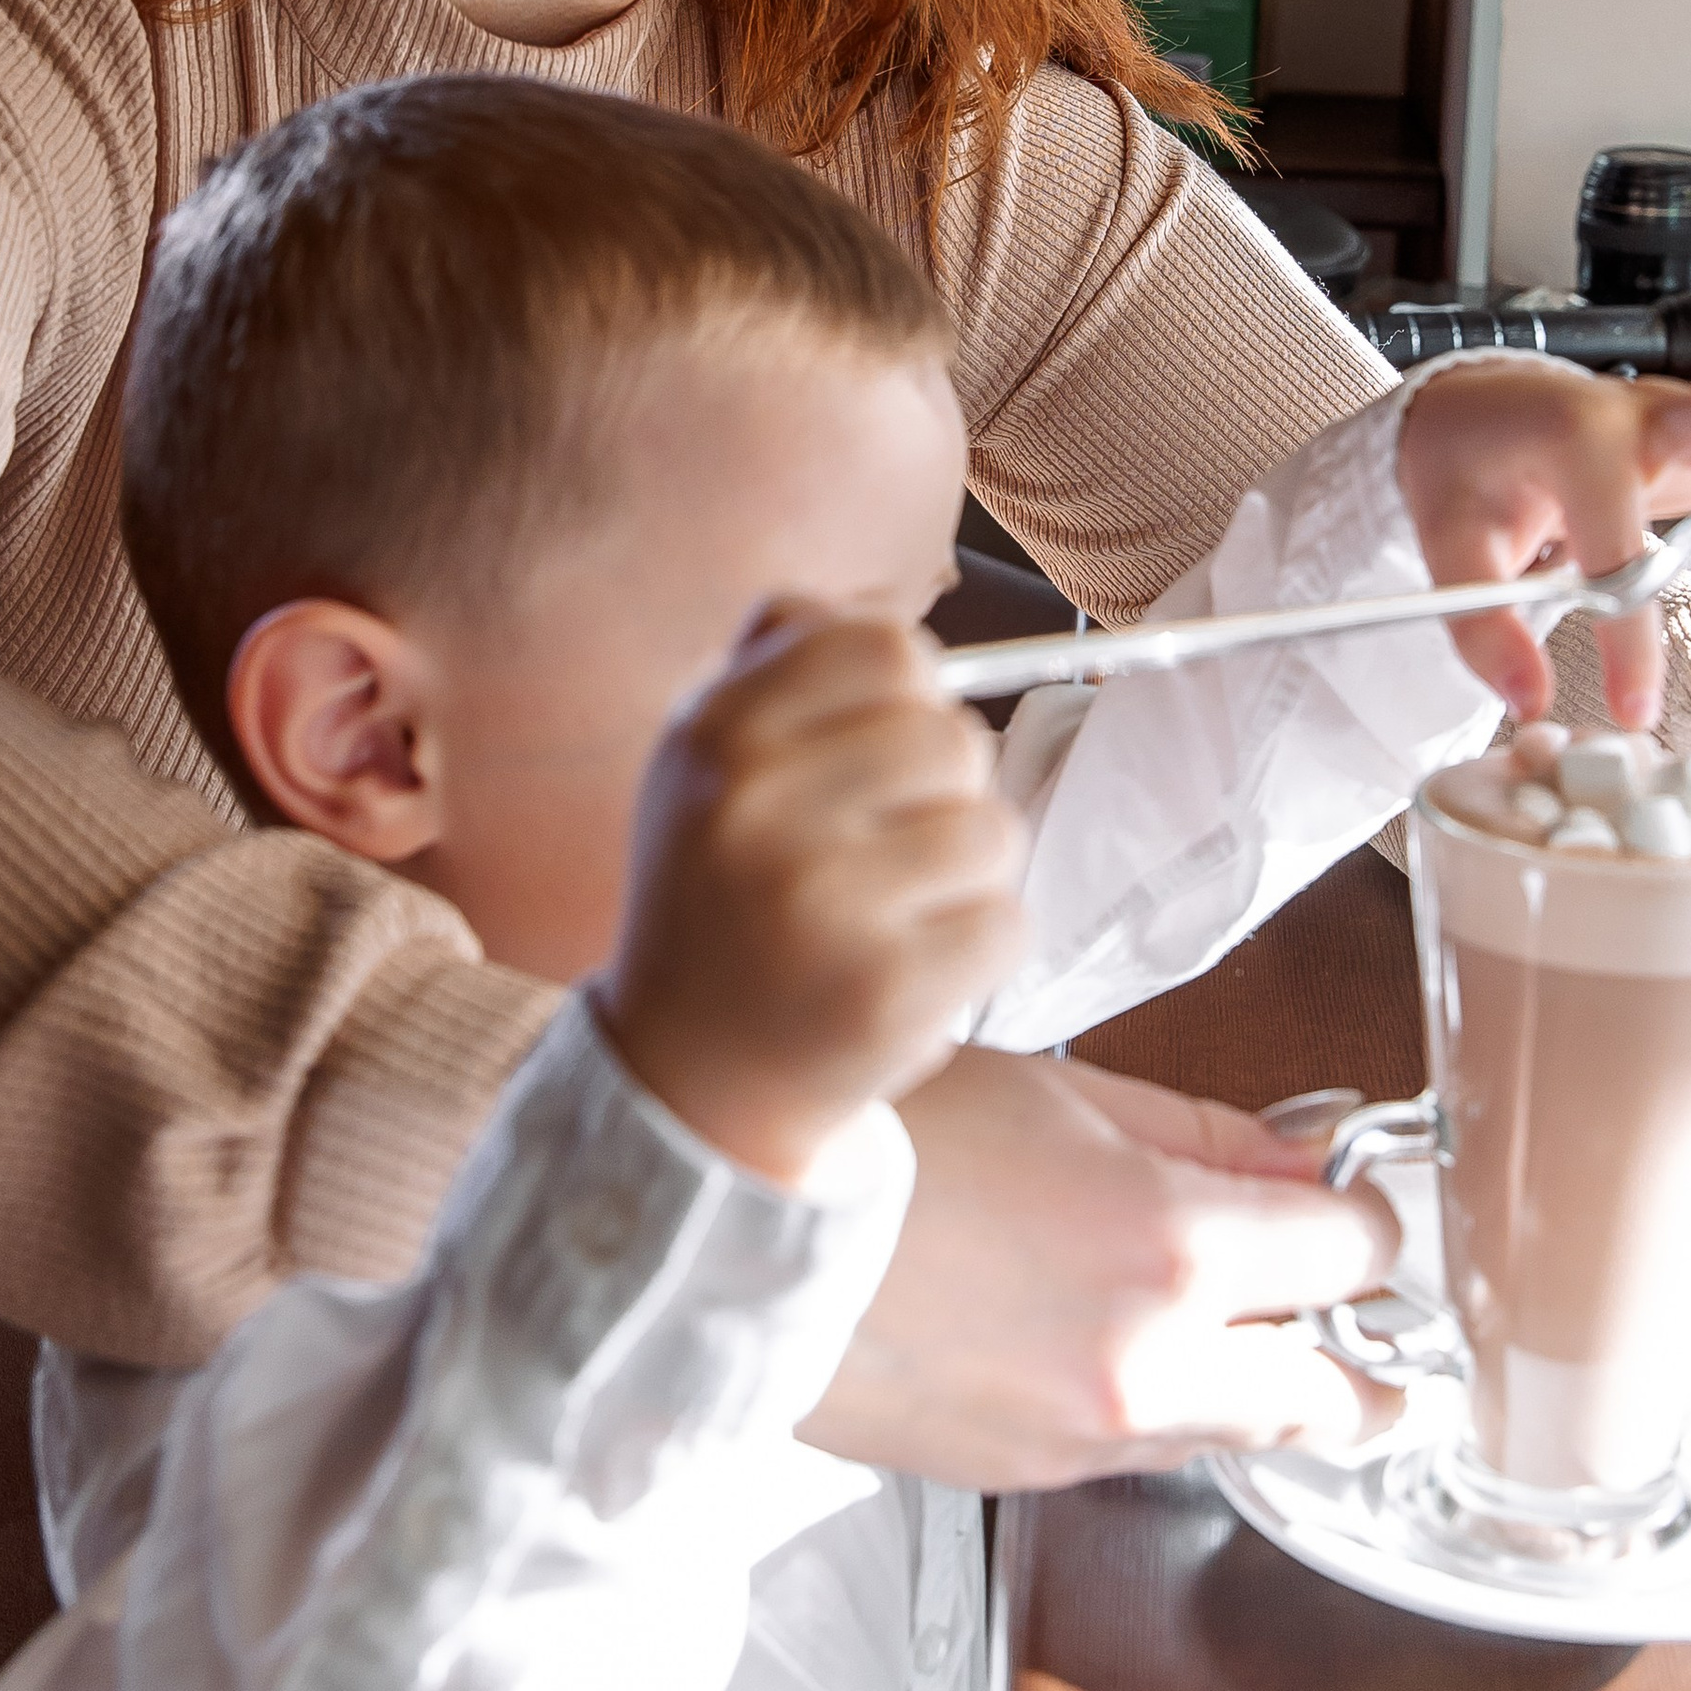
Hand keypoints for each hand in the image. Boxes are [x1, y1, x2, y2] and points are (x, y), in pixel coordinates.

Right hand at [597, 606, 1024, 1190]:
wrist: (683, 1081)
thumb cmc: (714, 902)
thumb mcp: (700, 766)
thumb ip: (774, 666)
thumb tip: (872, 608)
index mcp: (719, 735)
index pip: (884, 644)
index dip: (908, 694)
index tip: (879, 751)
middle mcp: (760, 807)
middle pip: (952, 737)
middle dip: (944, 794)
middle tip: (886, 853)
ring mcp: (823, 901)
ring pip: (991, 830)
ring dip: (967, 877)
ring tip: (895, 917)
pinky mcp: (883, 991)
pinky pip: (1006, 923)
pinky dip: (978, 951)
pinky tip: (912, 973)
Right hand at [798, 1045, 1400, 1485]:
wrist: (733, 1235)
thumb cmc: (878, 1138)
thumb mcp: (1060, 1092)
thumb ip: (1205, 1133)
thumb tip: (1300, 1159)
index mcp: (1171, 1247)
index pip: (1353, 1255)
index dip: (1369, 1217)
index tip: (1357, 1200)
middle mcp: (1150, 1365)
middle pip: (1332, 1392)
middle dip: (1361, 1348)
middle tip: (1368, 1317)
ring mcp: (1089, 1436)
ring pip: (1240, 1435)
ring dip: (1264, 1384)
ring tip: (1259, 1332)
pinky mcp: (1029, 1477)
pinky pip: (1143, 1449)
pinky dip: (1165, 1405)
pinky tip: (1127, 1346)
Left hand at [1396, 333, 1690, 730]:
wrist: (1465, 408)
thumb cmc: (1464, 471)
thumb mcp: (1451, 547)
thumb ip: (1483, 627)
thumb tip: (1530, 699)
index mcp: (1571, 445)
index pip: (1618, 540)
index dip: (1632, 639)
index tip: (1638, 709)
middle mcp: (1636, 413)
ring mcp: (1677, 402)